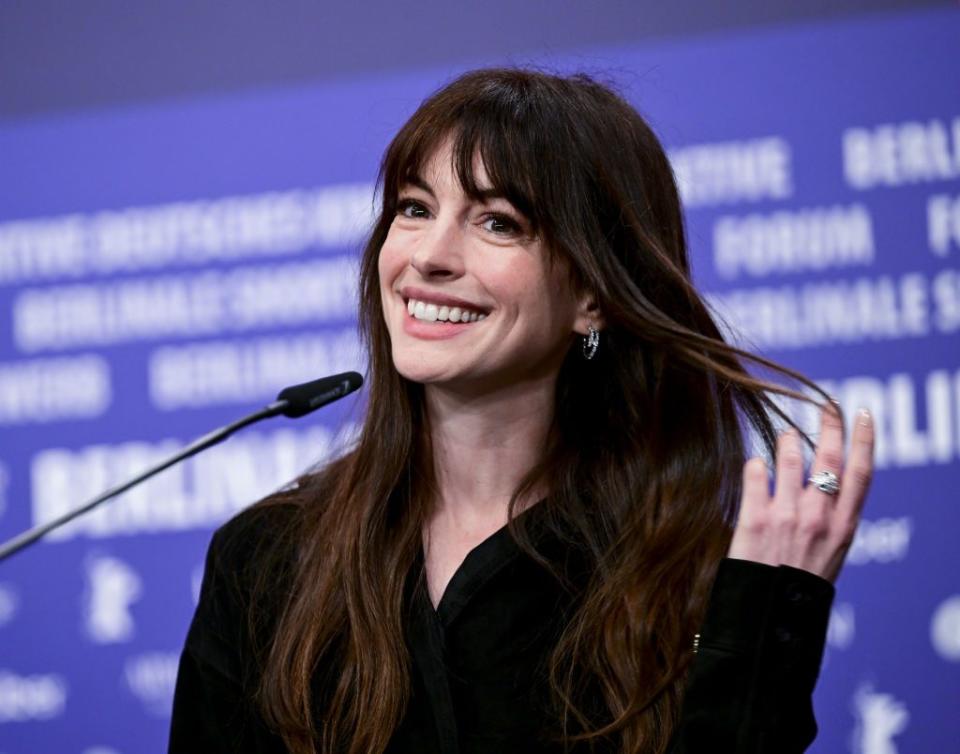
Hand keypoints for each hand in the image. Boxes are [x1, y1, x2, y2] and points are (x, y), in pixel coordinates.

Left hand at [727, 402, 874, 582]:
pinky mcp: (755, 518)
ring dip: (788, 440)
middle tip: (827, 404)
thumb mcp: (829, 555)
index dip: (864, 440)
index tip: (862, 414)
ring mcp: (787, 515)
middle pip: (829, 457)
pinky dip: (755, 463)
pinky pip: (755, 473)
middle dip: (830, 425)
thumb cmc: (797, 587)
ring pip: (790, 457)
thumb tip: (826, 483)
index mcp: (843, 528)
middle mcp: (819, 517)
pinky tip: (755, 464)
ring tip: (786, 435)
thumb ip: (830, 520)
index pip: (861, 474)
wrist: (768, 615)